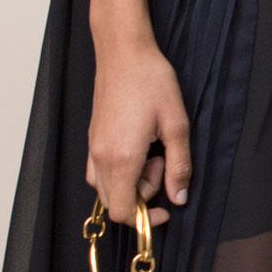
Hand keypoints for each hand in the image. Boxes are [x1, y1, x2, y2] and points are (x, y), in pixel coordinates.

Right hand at [88, 38, 191, 226]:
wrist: (124, 53)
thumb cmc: (151, 82)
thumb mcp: (177, 125)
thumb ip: (179, 166)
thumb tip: (178, 197)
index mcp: (121, 158)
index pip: (124, 212)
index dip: (147, 218)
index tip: (167, 207)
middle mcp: (100, 158)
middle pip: (114, 204)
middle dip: (142, 195)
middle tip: (161, 163)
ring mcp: (92, 148)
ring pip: (106, 188)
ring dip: (131, 183)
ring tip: (151, 152)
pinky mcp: (92, 139)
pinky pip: (99, 172)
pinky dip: (119, 172)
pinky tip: (138, 148)